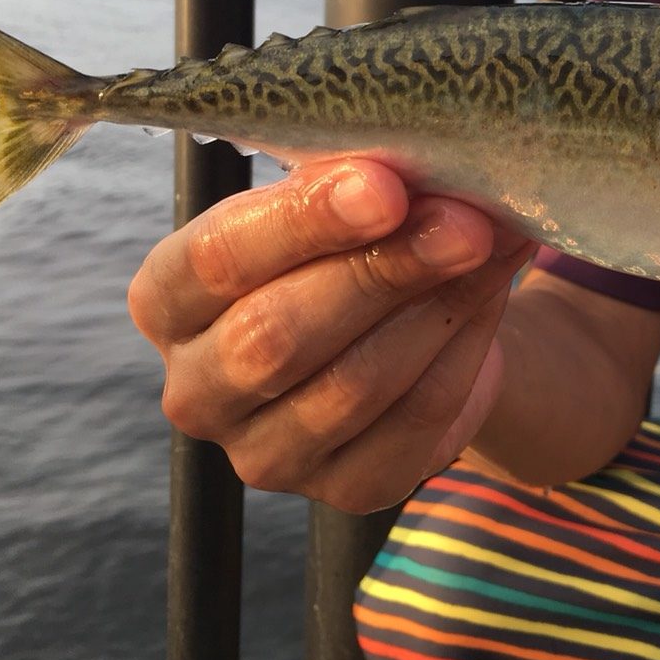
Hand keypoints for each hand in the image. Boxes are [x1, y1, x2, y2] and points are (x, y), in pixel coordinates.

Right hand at [129, 158, 534, 513]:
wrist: (412, 327)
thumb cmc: (352, 245)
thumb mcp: (335, 202)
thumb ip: (354, 187)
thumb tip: (420, 170)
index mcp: (167, 301)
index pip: (216, 260)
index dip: (302, 222)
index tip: (385, 186)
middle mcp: (197, 390)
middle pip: (279, 334)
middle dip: (383, 269)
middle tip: (463, 221)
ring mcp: (265, 454)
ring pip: (354, 384)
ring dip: (438, 307)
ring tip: (492, 246)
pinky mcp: (345, 489)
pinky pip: (414, 422)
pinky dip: (464, 352)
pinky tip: (490, 298)